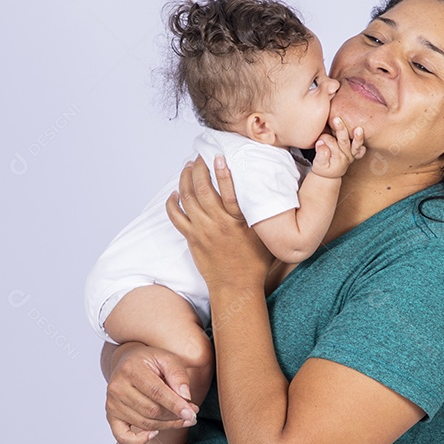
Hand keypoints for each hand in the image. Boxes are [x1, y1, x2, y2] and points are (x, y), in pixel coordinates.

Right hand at [103, 341, 199, 443]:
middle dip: (174, 416)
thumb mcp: (167, 359)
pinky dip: (138, 441)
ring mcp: (111, 403)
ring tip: (182, 420)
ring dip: (166, 426)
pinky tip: (155, 433)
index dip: (175, 405)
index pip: (156, 392)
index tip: (192, 413)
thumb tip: (185, 397)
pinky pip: (122, 436)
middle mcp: (117, 387)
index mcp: (131, 369)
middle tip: (192, 415)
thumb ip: (178, 375)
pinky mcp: (111, 415)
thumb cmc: (150, 361)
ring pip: (144, 423)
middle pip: (151, 410)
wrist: (128, 361)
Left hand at [165, 155, 273, 290]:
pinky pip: (176, 217)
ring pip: (187, 198)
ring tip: (188, 167)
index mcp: (238, 221)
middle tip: (199, 157)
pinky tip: (174, 194)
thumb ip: (264, 215)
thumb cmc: (254, 262)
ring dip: (185, 179)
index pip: (229, 191)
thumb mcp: (265, 235)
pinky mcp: (192, 238)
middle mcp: (218, 223)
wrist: (236, 287)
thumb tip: (271, 195)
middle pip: (202, 189)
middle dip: (198, 169)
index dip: (223, 172)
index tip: (218, 156)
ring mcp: (202, 231)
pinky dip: (172, 203)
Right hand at [311, 117, 365, 178]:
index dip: (324, 138)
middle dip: (340, 129)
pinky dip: (361, 142)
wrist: (331, 175)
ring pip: (356, 145)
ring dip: (357, 137)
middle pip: (344, 141)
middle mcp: (346, 156)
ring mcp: (352, 153)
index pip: (331, 143)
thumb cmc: (323, 168)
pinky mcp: (355, 151)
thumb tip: (320, 143)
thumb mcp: (318, 164)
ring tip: (359, 130)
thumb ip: (320, 154)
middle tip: (336, 119)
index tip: (319, 138)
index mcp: (337, 158)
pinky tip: (362, 134)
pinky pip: (360, 149)